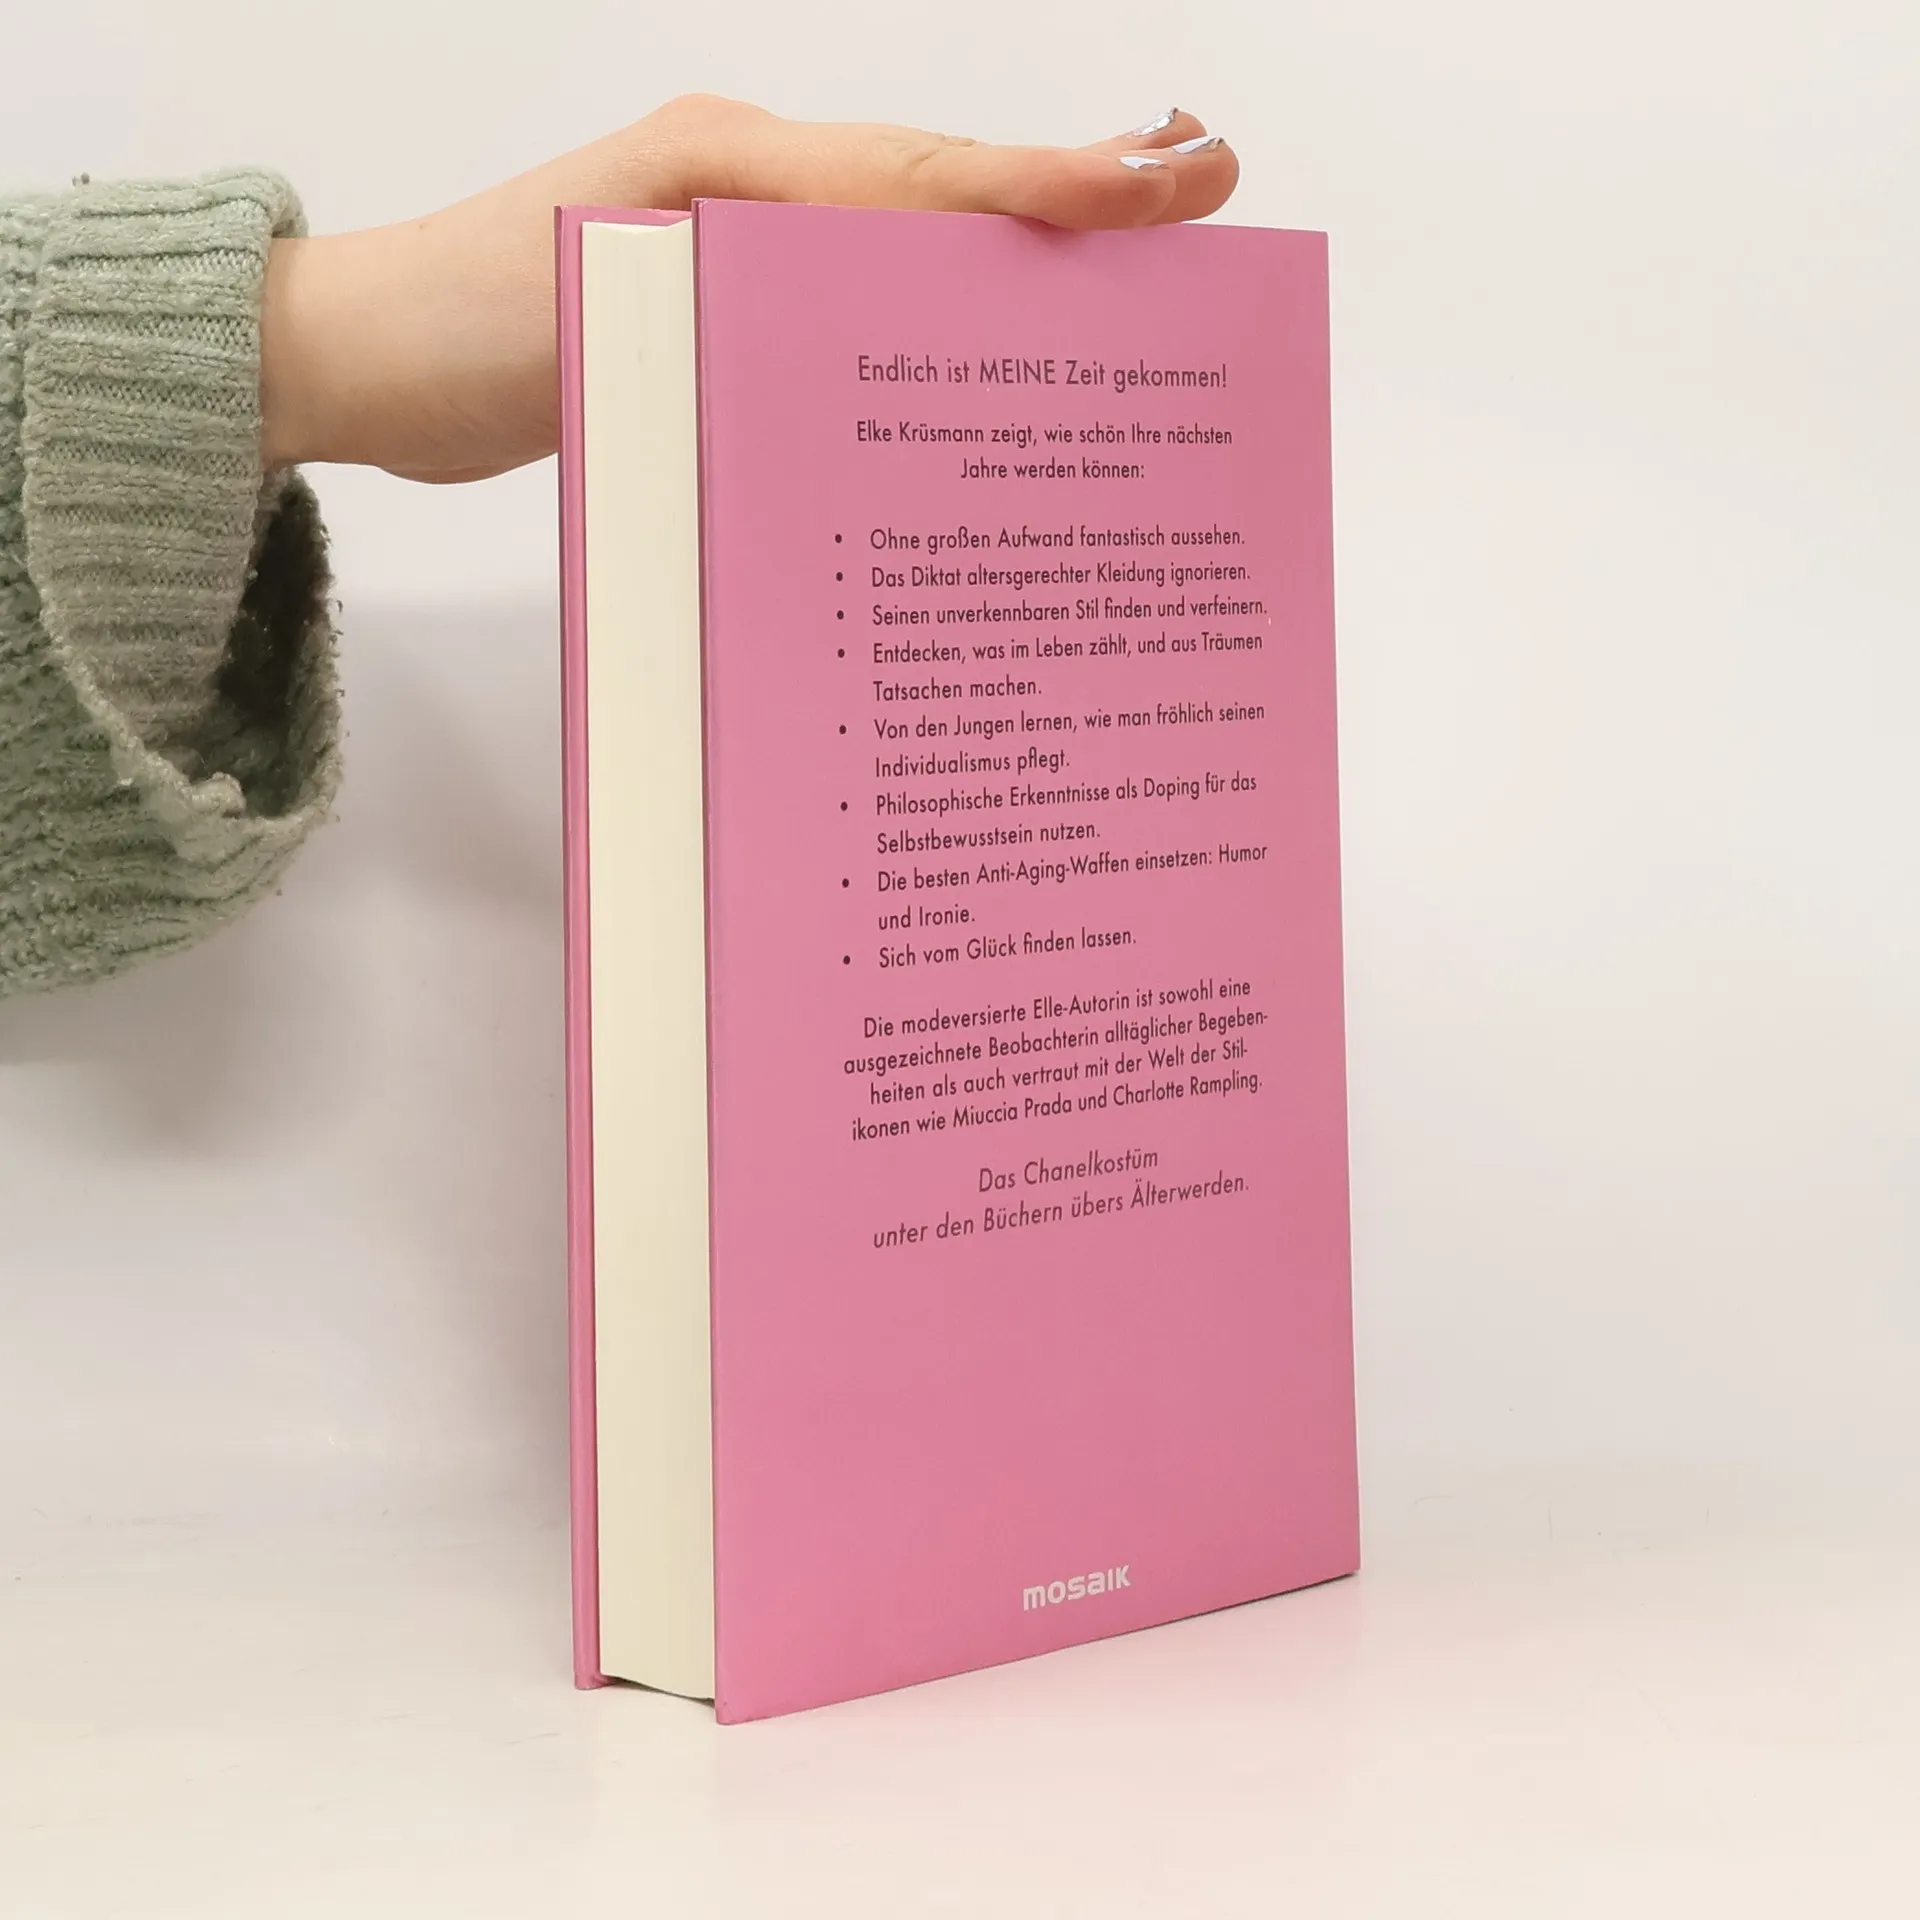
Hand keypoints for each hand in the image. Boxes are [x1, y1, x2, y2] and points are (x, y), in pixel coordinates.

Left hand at [259, 98, 1238, 483]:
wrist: (369, 363)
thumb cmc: (469, 330)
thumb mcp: (623, 298)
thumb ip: (761, 283)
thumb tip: (919, 288)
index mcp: (744, 171)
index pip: (932, 174)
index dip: (1057, 182)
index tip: (1175, 176)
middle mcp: (756, 195)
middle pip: (943, 190)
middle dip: (1073, 194)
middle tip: (1198, 189)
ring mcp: (739, 250)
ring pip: (909, 248)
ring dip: (1016, 252)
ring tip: (1132, 257)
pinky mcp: (720, 317)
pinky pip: (851, 314)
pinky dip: (930, 324)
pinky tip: (982, 354)